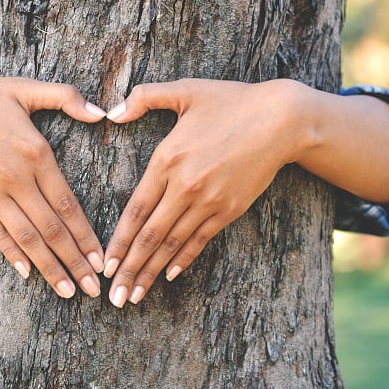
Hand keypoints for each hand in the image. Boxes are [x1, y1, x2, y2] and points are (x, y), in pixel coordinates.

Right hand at [0, 71, 106, 298]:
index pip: (68, 205)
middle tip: (93, 289)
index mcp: (36, 154)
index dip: (86, 236)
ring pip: (27, 239)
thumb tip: (101, 113)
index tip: (102, 258)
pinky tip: (28, 273)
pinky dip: (14, 255)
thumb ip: (66, 97)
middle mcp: (17, 180)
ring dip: (50, 268)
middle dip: (76, 262)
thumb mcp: (24, 89)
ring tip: (68, 291)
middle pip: (52, 230)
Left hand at [102, 78, 311, 306]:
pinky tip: (169, 275)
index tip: (105, 265)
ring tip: (135, 297)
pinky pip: (201, 240)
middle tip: (114, 297)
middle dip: (130, 269)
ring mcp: (210, 201)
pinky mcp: (230, 209)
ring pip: (174, 244)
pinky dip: (184, 259)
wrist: (282, 120)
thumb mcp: (185, 91)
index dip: (119, 241)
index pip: (136, 210)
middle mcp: (186, 186)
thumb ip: (144, 98)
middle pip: (150, 236)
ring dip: (152, 273)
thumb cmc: (231, 101)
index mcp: (168, 159)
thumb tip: (111, 112)